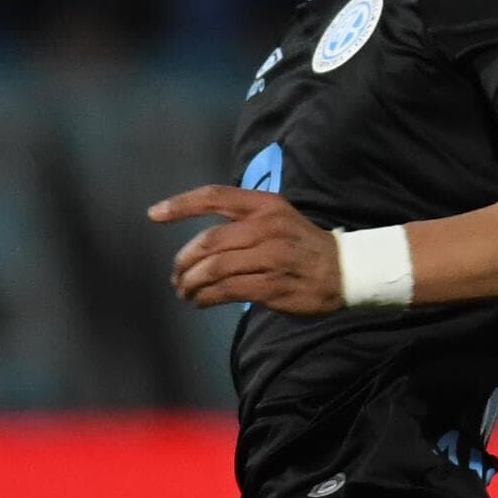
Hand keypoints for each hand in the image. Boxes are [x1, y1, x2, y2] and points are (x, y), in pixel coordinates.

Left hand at [149, 186, 342, 314]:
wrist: (344, 270)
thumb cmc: (301, 243)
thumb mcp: (276, 218)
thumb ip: (241, 221)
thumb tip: (199, 245)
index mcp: (264, 205)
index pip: (214, 196)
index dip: (180, 205)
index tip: (153, 214)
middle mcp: (266, 227)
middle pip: (208, 242)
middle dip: (183, 261)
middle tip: (175, 274)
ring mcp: (271, 257)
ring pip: (214, 269)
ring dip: (191, 283)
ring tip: (184, 291)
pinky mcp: (272, 285)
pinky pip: (227, 291)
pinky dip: (206, 297)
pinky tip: (200, 301)